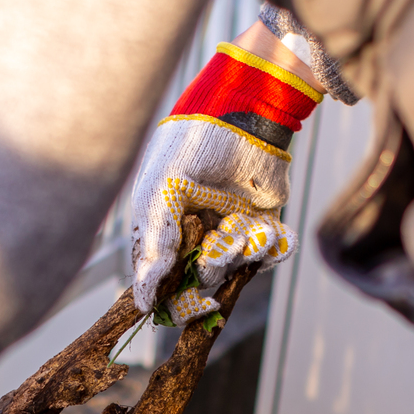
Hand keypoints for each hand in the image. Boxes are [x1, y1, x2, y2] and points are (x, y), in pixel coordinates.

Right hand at [129, 32, 323, 321]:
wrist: (245, 111)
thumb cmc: (192, 143)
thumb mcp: (161, 192)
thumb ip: (155, 245)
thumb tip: (144, 302)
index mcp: (163, 227)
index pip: (161, 279)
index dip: (173, 296)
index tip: (186, 300)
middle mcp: (194, 232)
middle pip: (200, 278)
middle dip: (212, 265)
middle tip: (220, 241)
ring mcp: (229, 228)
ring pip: (234, 267)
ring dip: (239, 251)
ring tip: (243, 226)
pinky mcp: (262, 222)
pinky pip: (268, 254)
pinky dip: (270, 248)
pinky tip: (268, 230)